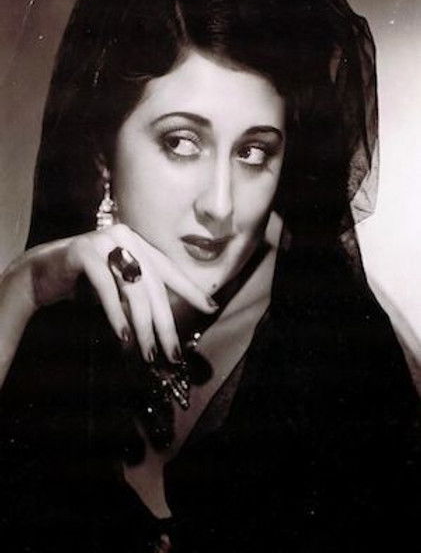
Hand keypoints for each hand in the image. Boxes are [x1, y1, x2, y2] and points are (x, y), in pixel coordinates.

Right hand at [0, 224, 216, 371]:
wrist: (40, 273)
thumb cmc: (83, 283)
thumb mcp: (118, 287)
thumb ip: (141, 295)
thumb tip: (167, 325)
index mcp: (138, 243)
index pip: (169, 270)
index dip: (190, 290)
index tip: (211, 308)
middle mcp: (126, 237)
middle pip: (154, 286)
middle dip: (165, 323)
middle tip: (174, 353)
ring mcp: (104, 241)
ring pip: (133, 290)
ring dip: (143, 326)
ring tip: (149, 352)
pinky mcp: (84, 252)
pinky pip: (107, 289)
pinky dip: (116, 315)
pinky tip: (123, 337)